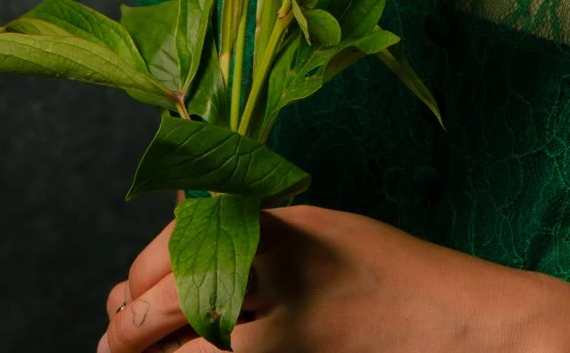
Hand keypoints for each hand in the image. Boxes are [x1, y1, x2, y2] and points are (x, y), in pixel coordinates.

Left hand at [98, 203, 557, 352]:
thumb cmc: (382, 268)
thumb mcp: (311, 229)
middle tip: (113, 342)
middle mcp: (267, 288)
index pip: (167, 259)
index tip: (124, 297)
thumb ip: (245, 234)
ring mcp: (277, 345)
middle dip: (124, 332)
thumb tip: (171, 246)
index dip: (135, 283)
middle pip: (155, 318)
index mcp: (272, 234)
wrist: (455, 326)